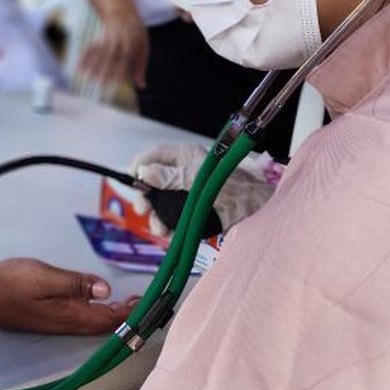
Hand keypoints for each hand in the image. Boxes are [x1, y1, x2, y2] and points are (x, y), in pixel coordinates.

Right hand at [0, 258, 136, 334]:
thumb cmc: (12, 284)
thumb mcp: (46, 277)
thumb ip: (76, 283)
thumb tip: (105, 289)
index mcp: (70, 314)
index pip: (108, 317)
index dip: (128, 311)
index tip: (144, 300)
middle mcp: (67, 323)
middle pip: (103, 324)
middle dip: (123, 315)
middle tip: (138, 301)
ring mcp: (56, 322)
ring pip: (92, 322)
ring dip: (110, 314)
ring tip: (122, 302)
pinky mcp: (48, 317)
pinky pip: (80, 318)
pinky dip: (95, 312)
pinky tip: (92, 302)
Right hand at [79, 12, 148, 87]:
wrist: (123, 12)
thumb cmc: (136, 33)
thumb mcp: (143, 48)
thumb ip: (141, 67)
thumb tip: (142, 86)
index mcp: (132, 46)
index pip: (126, 62)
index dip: (121, 72)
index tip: (115, 84)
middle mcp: (120, 42)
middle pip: (111, 58)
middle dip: (105, 71)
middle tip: (99, 84)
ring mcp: (109, 39)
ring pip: (100, 54)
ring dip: (92, 65)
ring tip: (87, 77)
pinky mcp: (100, 37)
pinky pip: (91, 48)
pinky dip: (85, 56)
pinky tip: (78, 66)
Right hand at [130, 143, 276, 236]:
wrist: (258, 210)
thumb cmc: (235, 187)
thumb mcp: (199, 179)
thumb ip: (171, 177)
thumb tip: (144, 172)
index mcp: (185, 158)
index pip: (154, 156)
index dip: (140, 165)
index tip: (131, 178)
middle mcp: (183, 174)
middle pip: (153, 183)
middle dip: (145, 197)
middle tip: (143, 209)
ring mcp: (186, 194)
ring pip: (160, 204)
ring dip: (155, 217)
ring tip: (159, 228)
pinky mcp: (191, 213)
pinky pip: (172, 219)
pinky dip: (167, 227)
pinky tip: (168, 234)